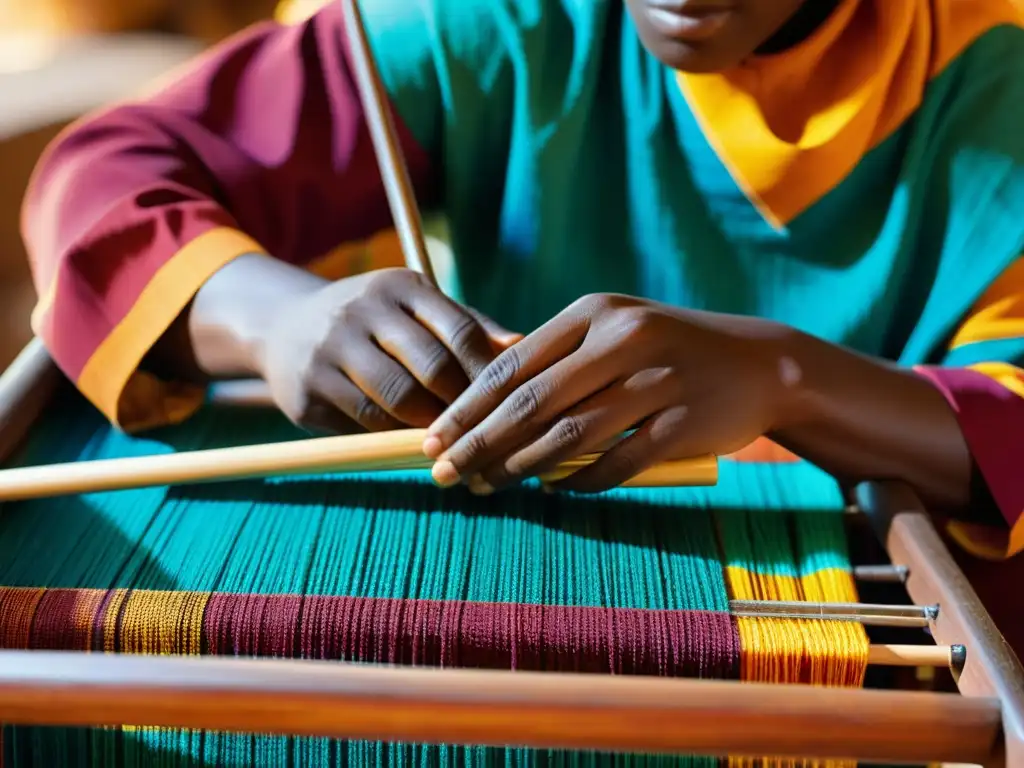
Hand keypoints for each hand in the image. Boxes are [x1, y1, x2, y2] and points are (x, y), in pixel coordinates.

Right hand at [255, 267, 518, 432]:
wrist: (283, 327)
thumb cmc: (374, 320)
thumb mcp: (414, 307)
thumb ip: (468, 324)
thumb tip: (521, 346)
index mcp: (398, 286)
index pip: (460, 330)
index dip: (487, 370)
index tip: (505, 396)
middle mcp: (360, 310)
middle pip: (432, 369)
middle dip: (461, 402)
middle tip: (479, 424)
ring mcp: (329, 350)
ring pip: (398, 401)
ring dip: (429, 425)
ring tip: (448, 434)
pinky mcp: (307, 391)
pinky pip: (365, 421)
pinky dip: (393, 433)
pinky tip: (408, 436)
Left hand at [421, 294, 799, 492]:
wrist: (759, 365)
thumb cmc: (669, 351)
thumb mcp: (614, 333)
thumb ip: (558, 361)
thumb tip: (483, 410)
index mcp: (594, 314)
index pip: (513, 363)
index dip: (467, 406)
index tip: (433, 438)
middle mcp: (623, 340)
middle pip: (532, 401)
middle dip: (479, 442)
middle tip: (445, 473)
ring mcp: (655, 381)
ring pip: (570, 434)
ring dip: (521, 466)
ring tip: (488, 486)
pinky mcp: (682, 422)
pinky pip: (618, 461)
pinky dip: (581, 481)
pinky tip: (554, 492)